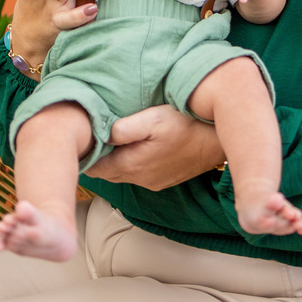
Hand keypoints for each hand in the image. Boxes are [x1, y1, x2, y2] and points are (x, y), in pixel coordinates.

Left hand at [84, 105, 222, 190]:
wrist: (219, 141)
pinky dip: (131, 163)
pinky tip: (137, 148)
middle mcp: (139, 179)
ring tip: (111, 141)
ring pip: (122, 174)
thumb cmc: (187, 125)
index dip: (86, 153)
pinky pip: (138, 175)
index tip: (82, 138)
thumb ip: (123, 128)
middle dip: (97, 157)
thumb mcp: (154, 119)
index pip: (93, 167)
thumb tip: (100, 134)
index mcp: (131, 164)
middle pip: (106, 172)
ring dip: (115, 160)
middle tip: (92, 137)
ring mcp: (152, 182)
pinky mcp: (164, 180)